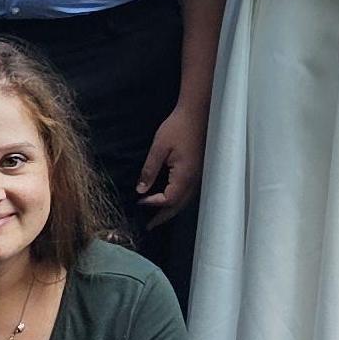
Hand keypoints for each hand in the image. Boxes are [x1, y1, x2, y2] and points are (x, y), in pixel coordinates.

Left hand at [136, 101, 206, 218]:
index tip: (139, 200)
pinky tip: (171, 199)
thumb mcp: (159, 147)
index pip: (168, 199)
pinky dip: (178, 201)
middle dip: (163, 217)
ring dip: (171, 210)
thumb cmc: (178, 127)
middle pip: (179, 206)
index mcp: (184, 175)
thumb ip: (149, 170)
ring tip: (158, 217)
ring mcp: (199, 176)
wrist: (198, 112)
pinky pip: (189, 193)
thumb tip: (140, 190)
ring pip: (185, 201)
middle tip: (149, 226)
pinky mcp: (199, 170)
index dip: (152, 203)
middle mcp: (194, 179)